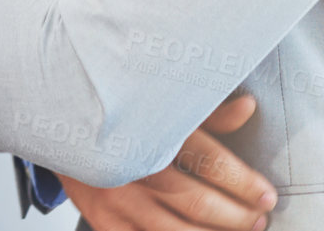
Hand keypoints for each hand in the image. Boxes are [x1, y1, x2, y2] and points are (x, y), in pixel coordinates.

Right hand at [55, 93, 276, 230]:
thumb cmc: (119, 113)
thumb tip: (249, 108)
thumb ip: (207, 111)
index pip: (209, 162)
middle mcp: (133, 167)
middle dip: (237, 216)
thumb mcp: (160, 103)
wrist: (56, 123)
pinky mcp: (105, 222)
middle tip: (259, 218)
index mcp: (151, 132)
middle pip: (198, 203)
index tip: (267, 195)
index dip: (244, 183)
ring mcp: (117, 200)